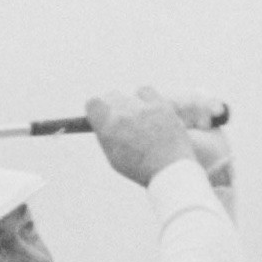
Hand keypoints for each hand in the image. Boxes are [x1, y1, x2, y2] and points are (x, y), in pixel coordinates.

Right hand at [87, 87, 224, 188]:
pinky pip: (147, 91)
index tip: (101, 113)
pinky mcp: (159, 104)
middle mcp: (122, 115)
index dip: (96, 109)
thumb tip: (102, 119)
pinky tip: (152, 113)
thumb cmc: (140, 168)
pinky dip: (148, 99)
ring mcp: (142, 108)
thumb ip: (107, 135)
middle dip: (115, 106)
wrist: (169, 170)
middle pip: (112, 96)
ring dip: (134, 104)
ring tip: (143, 121)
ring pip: (131, 95)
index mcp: (107, 128)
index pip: (93, 104)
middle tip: (123, 118)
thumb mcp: (115, 156)